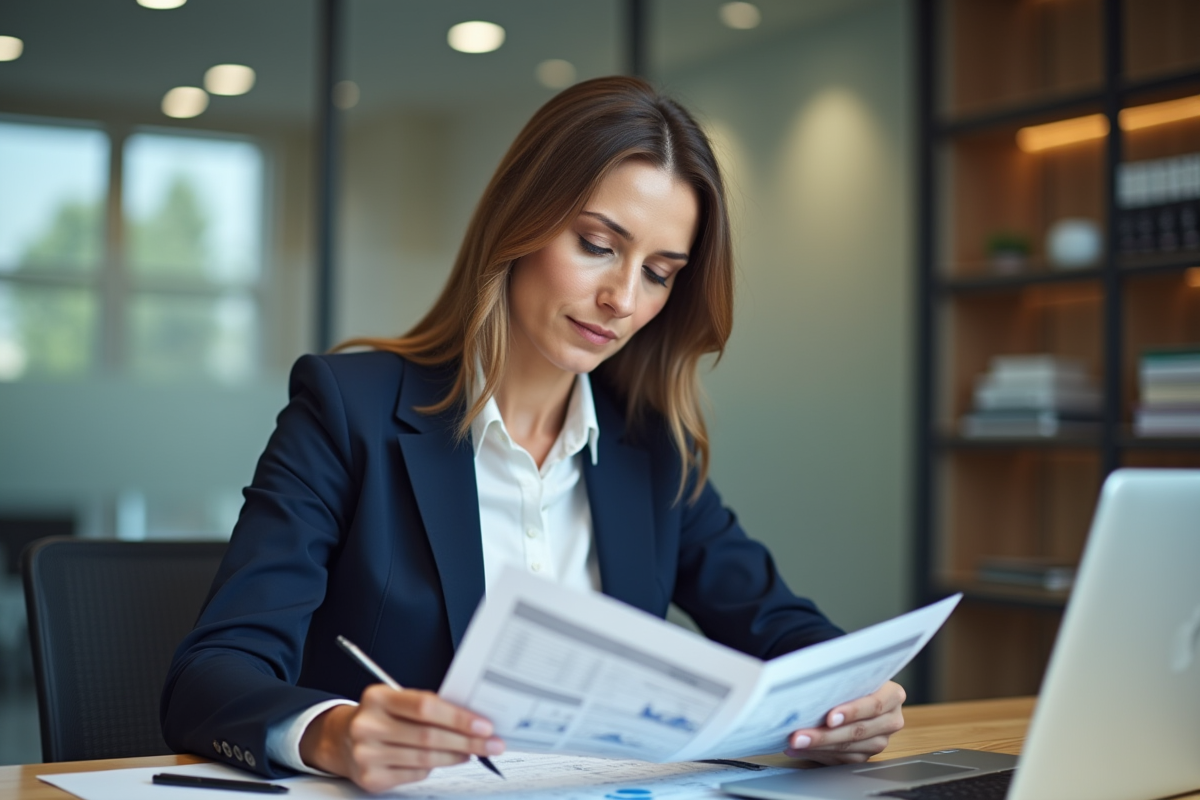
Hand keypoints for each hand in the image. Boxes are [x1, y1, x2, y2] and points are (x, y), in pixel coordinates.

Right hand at [299, 684, 505, 791]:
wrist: (340, 739)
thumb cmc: (380, 716)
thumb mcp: (397, 699)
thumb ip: (428, 706)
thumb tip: (472, 718)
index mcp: (378, 698)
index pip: (425, 707)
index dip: (458, 717)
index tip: (484, 725)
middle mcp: (368, 726)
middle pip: (428, 736)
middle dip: (467, 741)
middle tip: (492, 743)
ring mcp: (366, 755)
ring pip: (425, 758)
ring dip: (457, 756)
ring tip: (475, 751)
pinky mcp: (370, 779)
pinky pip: (415, 774)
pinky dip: (435, 767)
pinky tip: (449, 760)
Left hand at [783, 681, 905, 764]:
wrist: (854, 691)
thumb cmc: (849, 678)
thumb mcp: (851, 671)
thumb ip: (840, 676)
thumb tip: (807, 680)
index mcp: (892, 695)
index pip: (874, 704)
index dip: (852, 711)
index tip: (830, 718)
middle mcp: (890, 720)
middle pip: (858, 731)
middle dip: (825, 735)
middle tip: (799, 736)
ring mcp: (879, 740)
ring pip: (848, 748)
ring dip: (818, 746)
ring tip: (795, 742)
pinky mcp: (865, 755)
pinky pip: (842, 759)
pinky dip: (818, 753)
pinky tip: (800, 748)